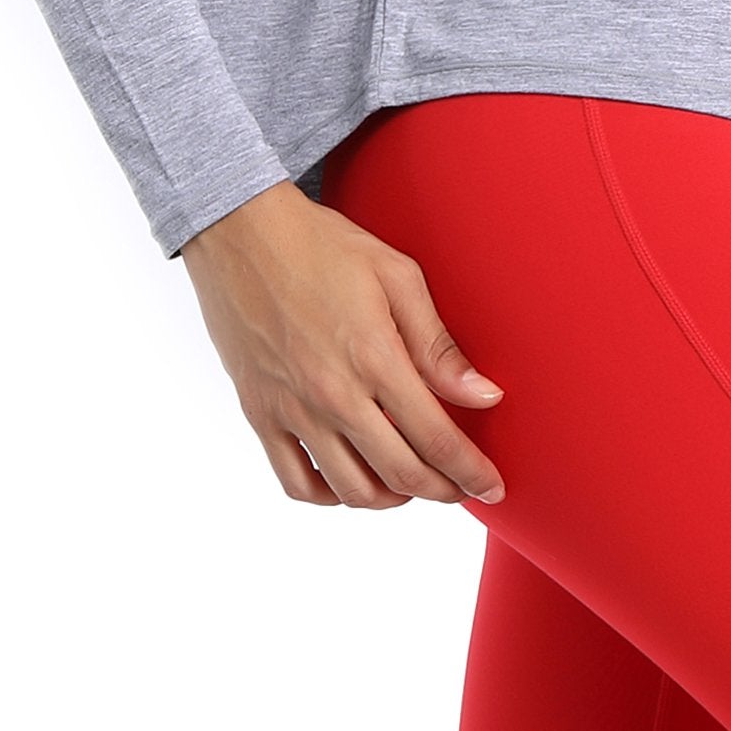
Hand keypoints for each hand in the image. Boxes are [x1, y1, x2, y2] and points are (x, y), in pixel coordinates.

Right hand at [183, 183, 504, 508]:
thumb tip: (485, 396)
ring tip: (410, 482)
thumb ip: (439, 346)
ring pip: (350, 489)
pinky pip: (295, 482)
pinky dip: (330, 495)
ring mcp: (291, 409)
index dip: (472, 473)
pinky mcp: (259, 413)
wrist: (239, 232)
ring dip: (391, 498)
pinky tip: (351, 479)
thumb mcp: (397, 278)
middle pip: (401, 473)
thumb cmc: (322, 247)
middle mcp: (333, 394)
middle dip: (442, 491)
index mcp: (375, 359)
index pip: (437, 439)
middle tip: (460, 488)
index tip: (492, 488)